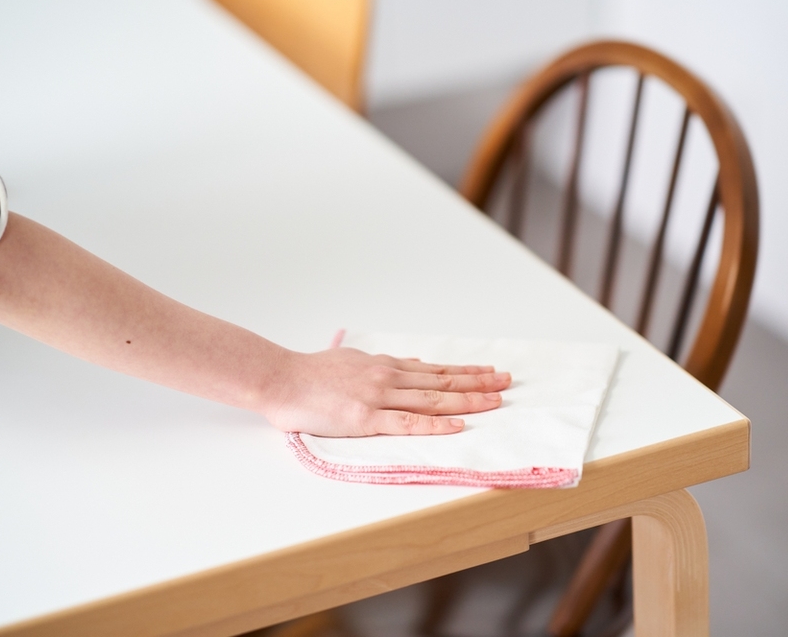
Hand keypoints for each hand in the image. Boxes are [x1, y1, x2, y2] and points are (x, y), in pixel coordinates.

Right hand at [262, 347, 510, 436]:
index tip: (490, 371)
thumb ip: (384, 365)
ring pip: (433, 400)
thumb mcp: (354, 360)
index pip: (436, 370)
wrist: (280, 379)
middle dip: (479, 383)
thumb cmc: (312, 374)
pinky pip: (407, 423)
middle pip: (443, 382)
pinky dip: (435, 425)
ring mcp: (378, 397)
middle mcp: (388, 377)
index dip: (466, 372)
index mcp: (385, 366)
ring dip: (468, 400)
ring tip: (495, 401)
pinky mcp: (365, 418)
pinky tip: (457, 426)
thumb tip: (412, 365)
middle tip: (507, 382)